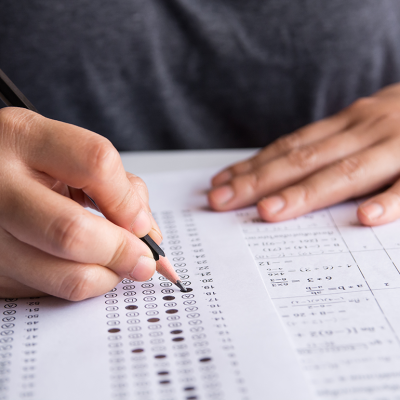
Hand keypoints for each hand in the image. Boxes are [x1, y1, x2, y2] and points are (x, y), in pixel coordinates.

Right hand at [0, 107, 160, 299]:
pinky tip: (78, 264)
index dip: (128, 202)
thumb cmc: (30, 162)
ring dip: (105, 277)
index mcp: (24, 138)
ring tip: (115, 264)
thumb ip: (116, 186)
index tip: (143, 225)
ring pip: (63, 276)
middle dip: (122, 252)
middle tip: (143, 261)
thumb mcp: (67, 153)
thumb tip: (148, 235)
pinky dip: (77, 282)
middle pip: (72, 232)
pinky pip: (49, 291)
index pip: (96, 165)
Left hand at [209, 83, 399, 225]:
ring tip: (269, 212)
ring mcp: (397, 147)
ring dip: (306, 193)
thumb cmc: (398, 120)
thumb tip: (277, 170)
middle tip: (222, 201)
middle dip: (259, 182)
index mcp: (345, 126)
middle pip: (304, 160)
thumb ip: (324, 146)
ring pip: (346, 172)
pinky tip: (365, 219)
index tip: (220, 184)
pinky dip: (390, 202)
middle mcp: (363, 131)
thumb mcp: (358, 126)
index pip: (288, 148)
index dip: (252, 166)